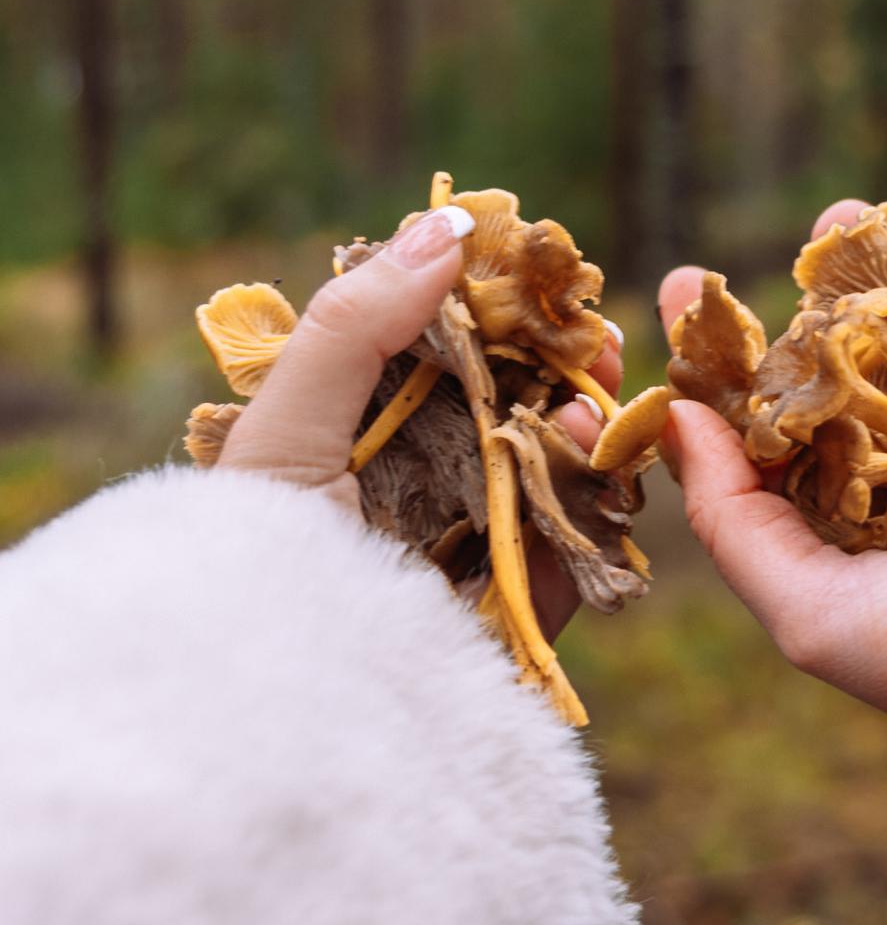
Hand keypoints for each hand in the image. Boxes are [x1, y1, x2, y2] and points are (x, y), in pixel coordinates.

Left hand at [218, 205, 622, 640]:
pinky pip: (575, 557)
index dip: (497, 319)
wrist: (271, 698)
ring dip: (584, 431)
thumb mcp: (288, 423)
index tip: (537, 278)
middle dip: (559, 369)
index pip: (444, 363)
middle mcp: (421, 495)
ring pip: (554, 476)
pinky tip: (594, 464)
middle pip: (513, 412)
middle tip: (591, 336)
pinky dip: (594, 508)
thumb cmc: (254, 557)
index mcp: (362, 443)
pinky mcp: (515, 620)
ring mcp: (473, 557)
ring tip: (589, 400)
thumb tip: (445, 226)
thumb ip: (356, 325)